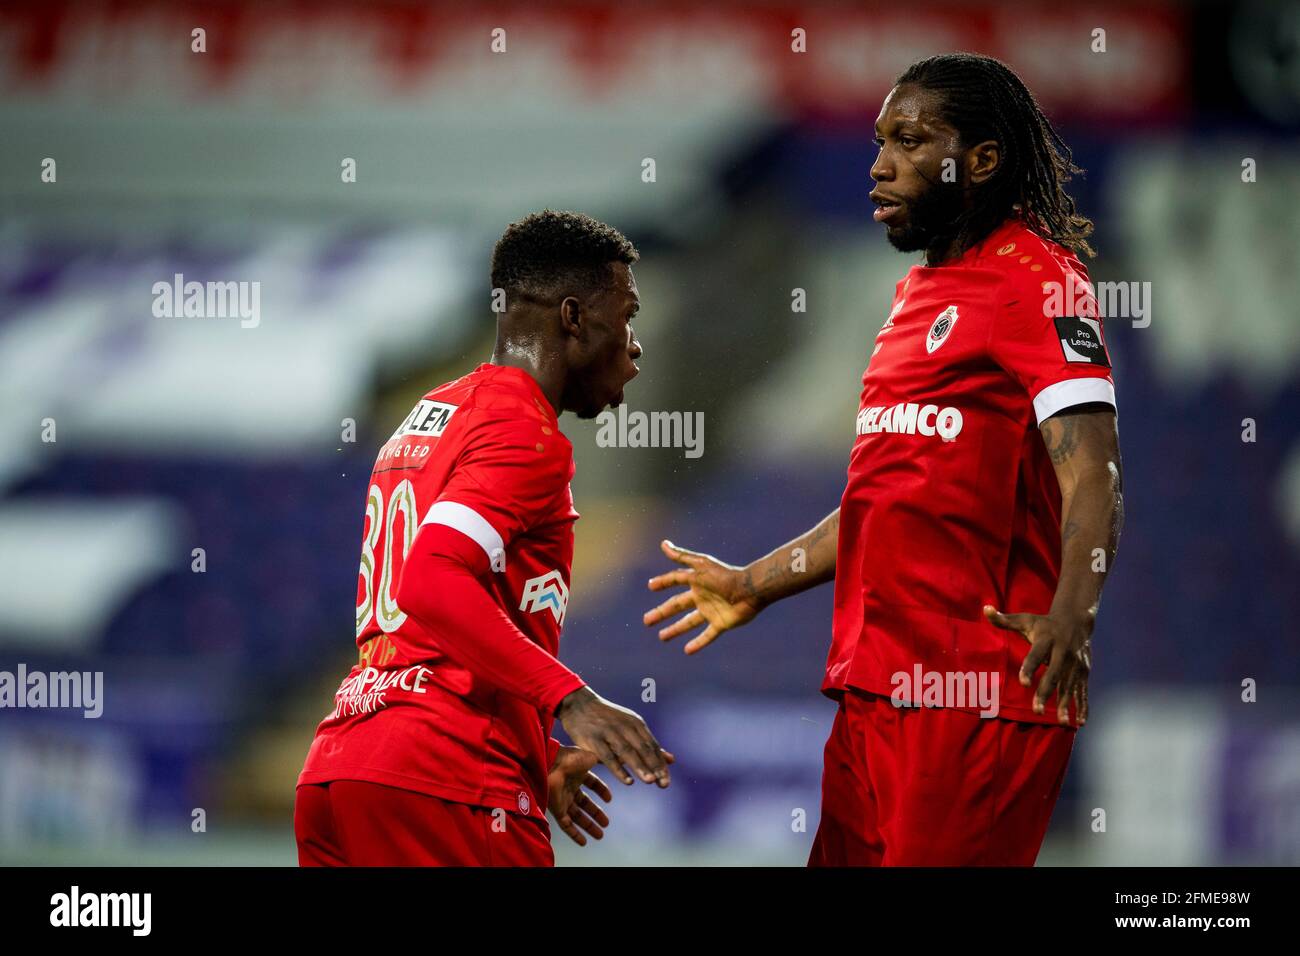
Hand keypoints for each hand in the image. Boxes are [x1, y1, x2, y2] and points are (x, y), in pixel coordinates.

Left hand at [547, 746, 612, 846]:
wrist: (552, 764)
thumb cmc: (572, 758)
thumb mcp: (593, 756)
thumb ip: (606, 760)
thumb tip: (621, 758)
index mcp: (579, 773)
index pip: (592, 783)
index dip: (602, 791)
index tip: (609, 799)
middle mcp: (570, 787)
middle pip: (585, 803)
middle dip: (596, 814)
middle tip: (607, 824)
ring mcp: (562, 799)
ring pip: (577, 816)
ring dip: (588, 826)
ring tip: (600, 836)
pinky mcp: (556, 809)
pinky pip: (566, 825)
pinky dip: (574, 834)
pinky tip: (584, 842)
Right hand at [556, 687, 673, 786]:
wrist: (579, 705)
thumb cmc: (607, 720)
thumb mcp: (630, 727)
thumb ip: (649, 744)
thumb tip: (671, 760)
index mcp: (636, 724)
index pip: (652, 746)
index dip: (660, 764)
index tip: (666, 780)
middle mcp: (625, 727)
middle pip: (643, 749)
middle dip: (654, 767)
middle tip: (664, 784)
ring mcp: (609, 732)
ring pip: (627, 752)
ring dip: (640, 767)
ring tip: (650, 781)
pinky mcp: (594, 740)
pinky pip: (608, 756)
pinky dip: (618, 769)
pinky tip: (627, 781)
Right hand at [644, 540, 762, 653]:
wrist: (749, 590)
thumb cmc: (724, 576)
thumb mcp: (700, 565)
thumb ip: (681, 557)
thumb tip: (663, 544)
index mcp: (696, 582)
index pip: (675, 581)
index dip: (663, 583)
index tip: (651, 586)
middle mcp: (701, 597)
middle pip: (677, 606)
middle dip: (661, 613)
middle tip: (646, 621)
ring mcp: (710, 611)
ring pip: (688, 622)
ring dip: (675, 629)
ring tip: (661, 637)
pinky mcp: (721, 623)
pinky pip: (707, 635)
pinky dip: (698, 643)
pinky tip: (687, 650)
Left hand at [983, 605, 1091, 724]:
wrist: (1076, 620)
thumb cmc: (1043, 624)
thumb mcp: (1025, 619)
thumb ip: (1004, 619)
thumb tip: (985, 609)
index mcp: (1046, 640)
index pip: (1036, 655)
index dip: (1030, 668)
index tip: (1023, 683)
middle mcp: (1063, 653)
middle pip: (1054, 675)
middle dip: (1045, 693)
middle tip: (1036, 711)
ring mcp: (1076, 664)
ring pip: (1070, 686)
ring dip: (1066, 704)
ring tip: (1061, 722)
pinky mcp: (1084, 673)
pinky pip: (1083, 691)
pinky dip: (1083, 706)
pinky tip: (1080, 722)